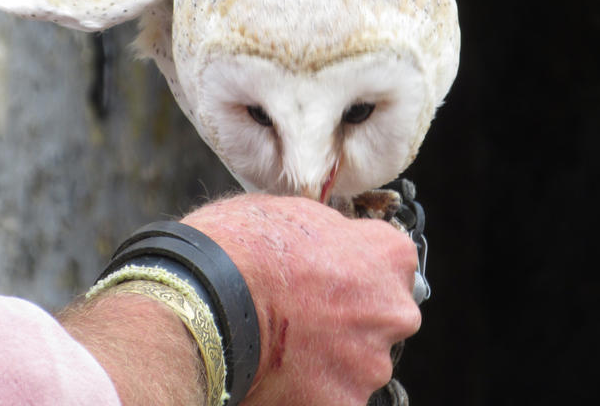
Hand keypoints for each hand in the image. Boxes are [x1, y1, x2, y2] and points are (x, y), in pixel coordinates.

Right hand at [183, 194, 420, 405]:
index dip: (358, 269)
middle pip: (384, 319)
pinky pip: (334, 398)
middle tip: (306, 316)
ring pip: (360, 364)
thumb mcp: (295, 211)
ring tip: (285, 347)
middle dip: (352, 320)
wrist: (207, 300)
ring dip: (332, 359)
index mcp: (388, 255)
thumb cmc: (243, 247)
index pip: (393, 263)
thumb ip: (333, 234)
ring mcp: (370, 363)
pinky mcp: (343, 404)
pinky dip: (312, 392)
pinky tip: (279, 375)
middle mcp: (393, 311)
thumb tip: (332, 245)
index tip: (335, 276)